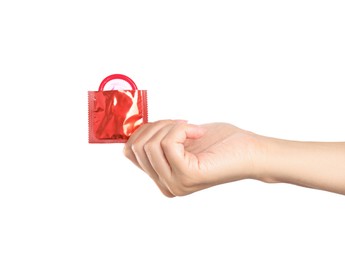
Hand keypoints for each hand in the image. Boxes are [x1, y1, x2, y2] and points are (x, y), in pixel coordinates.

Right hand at [123, 120, 261, 196]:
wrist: (249, 150)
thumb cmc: (220, 142)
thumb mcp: (180, 138)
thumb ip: (156, 140)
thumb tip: (132, 131)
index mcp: (162, 177)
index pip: (130, 152)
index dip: (144, 129)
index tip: (169, 124)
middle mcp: (165, 185)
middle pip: (136, 147)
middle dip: (158, 125)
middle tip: (183, 123)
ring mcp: (175, 184)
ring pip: (150, 145)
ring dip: (171, 126)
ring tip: (193, 128)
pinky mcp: (186, 176)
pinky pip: (168, 143)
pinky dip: (182, 129)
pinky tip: (199, 132)